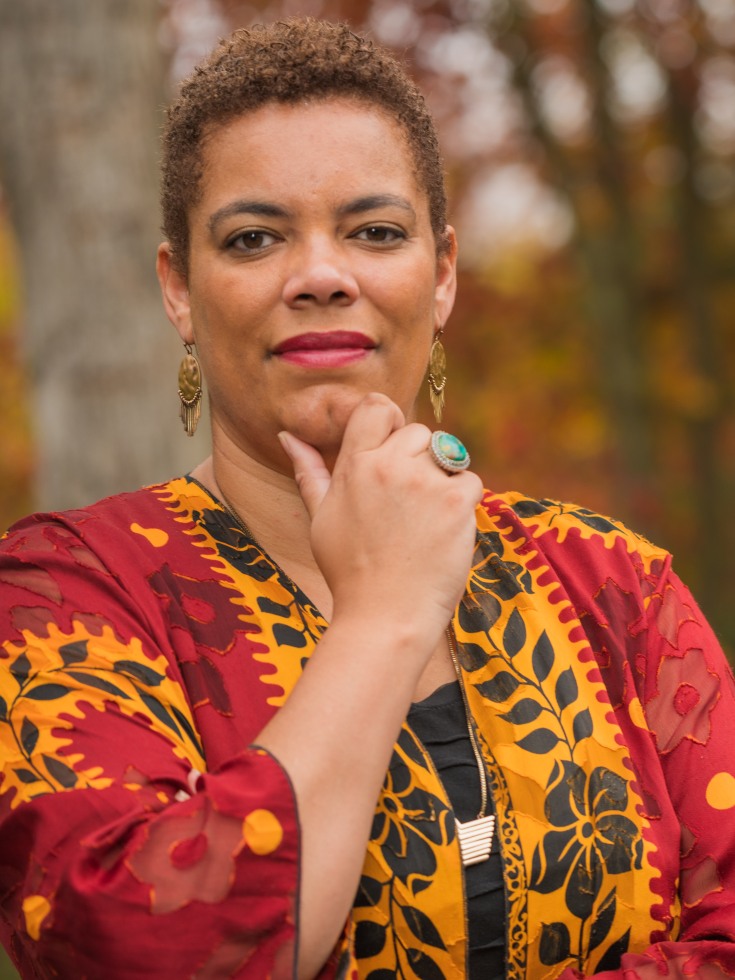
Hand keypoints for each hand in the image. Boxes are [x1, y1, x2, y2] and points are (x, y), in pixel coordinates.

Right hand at [279, 392, 482, 646]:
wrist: (385, 617)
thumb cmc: (350, 572)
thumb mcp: (320, 518)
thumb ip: (309, 471)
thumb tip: (289, 436)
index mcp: (354, 465)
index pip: (377, 407)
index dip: (390, 423)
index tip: (393, 450)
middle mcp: (388, 466)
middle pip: (418, 431)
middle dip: (418, 459)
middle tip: (407, 504)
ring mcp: (424, 483)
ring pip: (448, 454)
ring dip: (442, 479)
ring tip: (423, 520)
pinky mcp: (456, 503)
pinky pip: (470, 481)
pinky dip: (463, 502)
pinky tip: (442, 530)